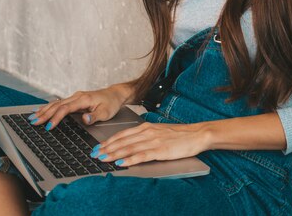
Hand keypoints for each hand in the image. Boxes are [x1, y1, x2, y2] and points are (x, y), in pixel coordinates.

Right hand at [27, 83, 132, 130]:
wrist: (115, 94)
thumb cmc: (111, 103)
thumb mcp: (106, 112)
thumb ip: (95, 116)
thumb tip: (85, 119)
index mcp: (84, 99)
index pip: (66, 108)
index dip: (56, 117)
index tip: (48, 126)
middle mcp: (77, 96)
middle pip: (57, 105)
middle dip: (44, 114)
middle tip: (33, 122)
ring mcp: (75, 97)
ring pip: (56, 103)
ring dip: (44, 110)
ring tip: (32, 117)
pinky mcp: (74, 99)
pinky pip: (59, 103)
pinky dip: (48, 107)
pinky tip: (40, 110)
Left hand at [90, 122, 209, 166]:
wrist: (197, 134)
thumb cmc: (180, 135)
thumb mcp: (160, 131)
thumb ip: (146, 136)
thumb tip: (133, 143)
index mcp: (147, 127)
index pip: (123, 134)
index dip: (109, 141)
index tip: (98, 146)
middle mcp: (148, 132)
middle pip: (123, 141)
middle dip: (106, 148)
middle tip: (94, 154)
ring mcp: (154, 141)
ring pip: (129, 148)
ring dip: (114, 154)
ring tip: (102, 158)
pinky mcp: (161, 150)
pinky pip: (142, 155)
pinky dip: (130, 159)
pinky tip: (121, 163)